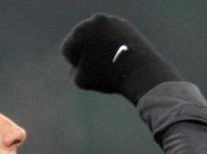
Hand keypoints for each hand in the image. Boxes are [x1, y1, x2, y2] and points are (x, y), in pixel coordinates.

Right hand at [61, 13, 181, 103]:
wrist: (139, 72)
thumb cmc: (106, 77)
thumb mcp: (79, 79)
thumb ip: (73, 68)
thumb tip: (80, 59)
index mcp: (79, 31)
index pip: (68, 49)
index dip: (74, 64)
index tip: (88, 72)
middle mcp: (94, 21)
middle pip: (82, 40)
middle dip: (85, 52)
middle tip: (98, 66)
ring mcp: (111, 21)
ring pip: (97, 37)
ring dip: (98, 48)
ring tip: (108, 63)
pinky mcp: (125, 25)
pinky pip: (111, 36)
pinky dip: (111, 46)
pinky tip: (118, 58)